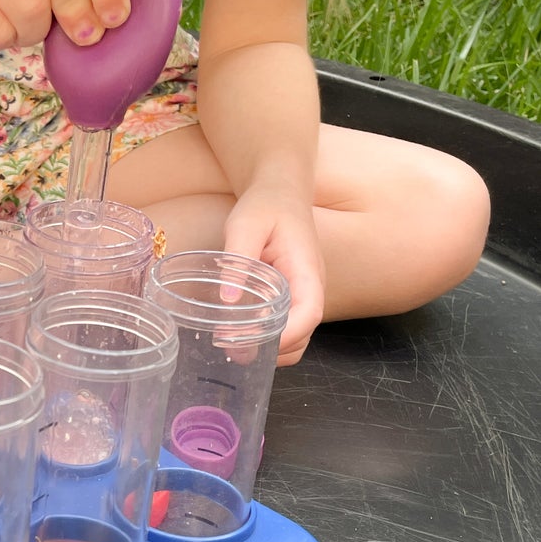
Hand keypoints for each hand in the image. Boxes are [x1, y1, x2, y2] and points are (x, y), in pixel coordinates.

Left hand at [224, 184, 325, 365]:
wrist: (279, 192)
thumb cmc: (266, 204)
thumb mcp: (247, 224)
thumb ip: (238, 260)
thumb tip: (229, 300)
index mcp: (307, 270)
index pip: (310, 313)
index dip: (288, 335)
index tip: (256, 343)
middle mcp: (311, 287)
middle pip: (305, 334)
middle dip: (275, 349)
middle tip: (232, 348)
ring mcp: (304, 294)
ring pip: (298, 336)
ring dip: (272, 349)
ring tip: (233, 347)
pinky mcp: (292, 296)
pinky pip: (288, 326)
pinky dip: (271, 339)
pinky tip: (242, 335)